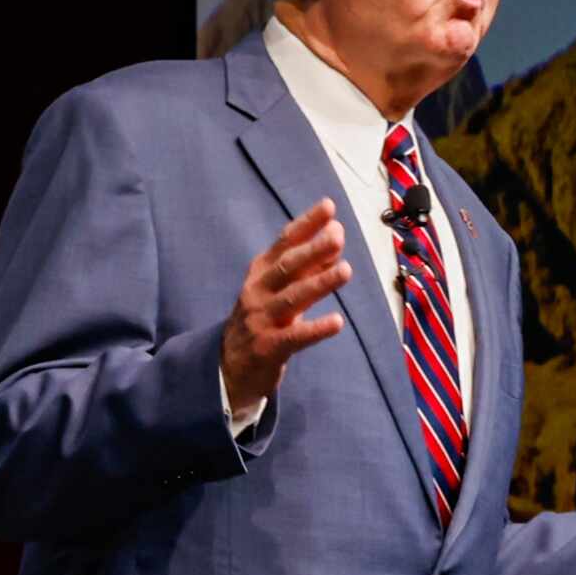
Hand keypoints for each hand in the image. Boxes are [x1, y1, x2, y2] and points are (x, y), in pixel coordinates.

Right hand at [220, 199, 349, 406]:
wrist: (229, 367)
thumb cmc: (262, 319)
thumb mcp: (279, 289)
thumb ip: (307, 266)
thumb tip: (336, 236)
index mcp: (260, 272)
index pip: (284, 243)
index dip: (306, 224)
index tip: (328, 207)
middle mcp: (258, 292)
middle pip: (287, 267)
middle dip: (312, 250)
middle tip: (338, 236)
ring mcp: (261, 320)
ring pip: (292, 298)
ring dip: (319, 283)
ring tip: (346, 270)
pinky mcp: (268, 348)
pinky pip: (294, 337)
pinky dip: (316, 329)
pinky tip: (337, 322)